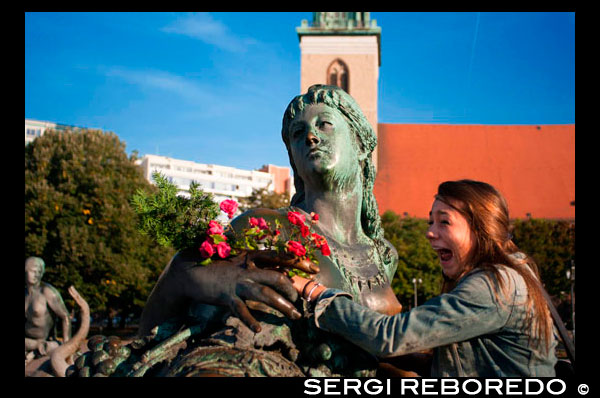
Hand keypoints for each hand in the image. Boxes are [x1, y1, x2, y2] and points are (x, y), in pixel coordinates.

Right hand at [180, 250, 321, 332]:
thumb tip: (272, 265)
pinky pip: (242, 310)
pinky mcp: (226, 296)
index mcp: (251, 256)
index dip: (298, 262)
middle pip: (276, 277)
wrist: (189, 271)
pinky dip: (250, 320)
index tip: (313, 267)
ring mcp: (237, 283)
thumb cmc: (215, 265)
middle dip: (293, 288)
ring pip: (264, 295)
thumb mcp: (237, 259)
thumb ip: (254, 262)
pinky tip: (258, 329)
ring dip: (281, 306)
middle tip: (302, 299)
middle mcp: (247, 268)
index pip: (279, 257)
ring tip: (294, 316)